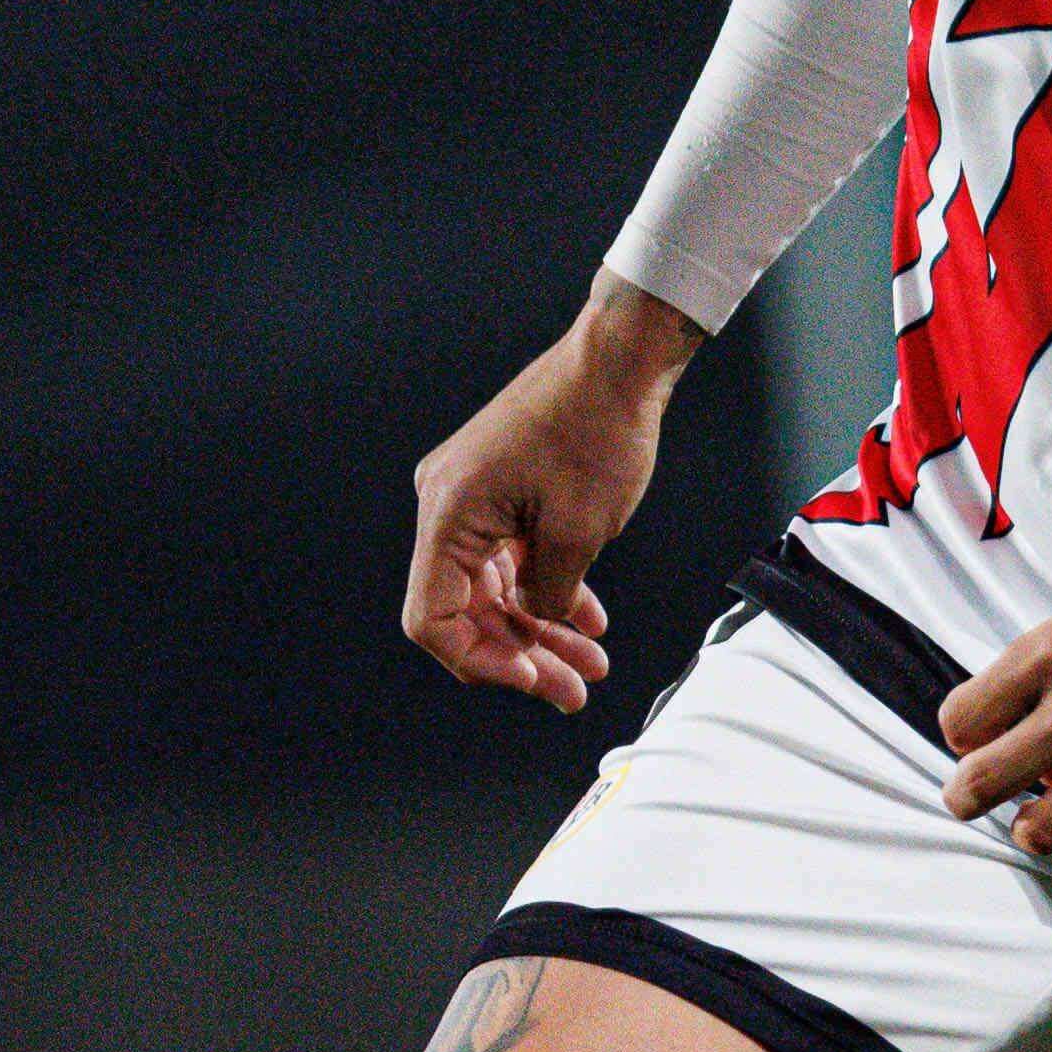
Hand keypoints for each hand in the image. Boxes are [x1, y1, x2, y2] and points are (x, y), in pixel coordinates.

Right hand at [402, 285, 702, 710]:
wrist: (619, 361)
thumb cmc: (597, 428)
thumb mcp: (579, 533)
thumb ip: (547, 595)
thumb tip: (536, 624)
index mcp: (449, 514)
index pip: (432, 618)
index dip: (479, 661)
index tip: (532, 678)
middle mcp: (446, 505)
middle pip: (465, 609)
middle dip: (522, 654)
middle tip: (572, 690)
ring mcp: (471, 497)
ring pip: (494, 588)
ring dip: (540, 629)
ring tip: (590, 663)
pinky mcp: (497, 491)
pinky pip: (509, 558)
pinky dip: (544, 590)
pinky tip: (585, 619)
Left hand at [939, 559, 1051, 891]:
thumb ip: (1042, 674)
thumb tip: (999, 734)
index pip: (961, 719)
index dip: (965, 739)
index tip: (984, 744)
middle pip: (980, 780)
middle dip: (968, 797)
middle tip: (973, 800)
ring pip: (1036, 830)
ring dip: (1031, 832)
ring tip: (1042, 821)